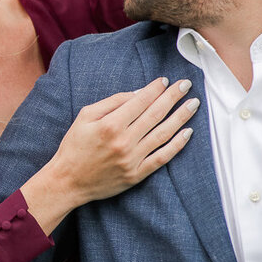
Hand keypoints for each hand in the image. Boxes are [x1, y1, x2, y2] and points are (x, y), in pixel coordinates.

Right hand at [21, 77, 198, 233]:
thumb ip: (111, 103)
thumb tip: (138, 94)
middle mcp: (123, 141)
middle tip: (186, 85)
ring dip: (181, 117)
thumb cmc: (74, 146)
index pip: (140, 101)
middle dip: (172, 97)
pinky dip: (177, 145)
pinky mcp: (136, 174)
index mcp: (109, 125)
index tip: (166, 80)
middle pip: (155, 115)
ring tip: (193, 104)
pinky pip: (162, 158)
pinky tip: (188, 132)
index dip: (155, 89)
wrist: (68, 181)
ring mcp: (132, 159)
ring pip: (163, 134)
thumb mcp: (85, 117)